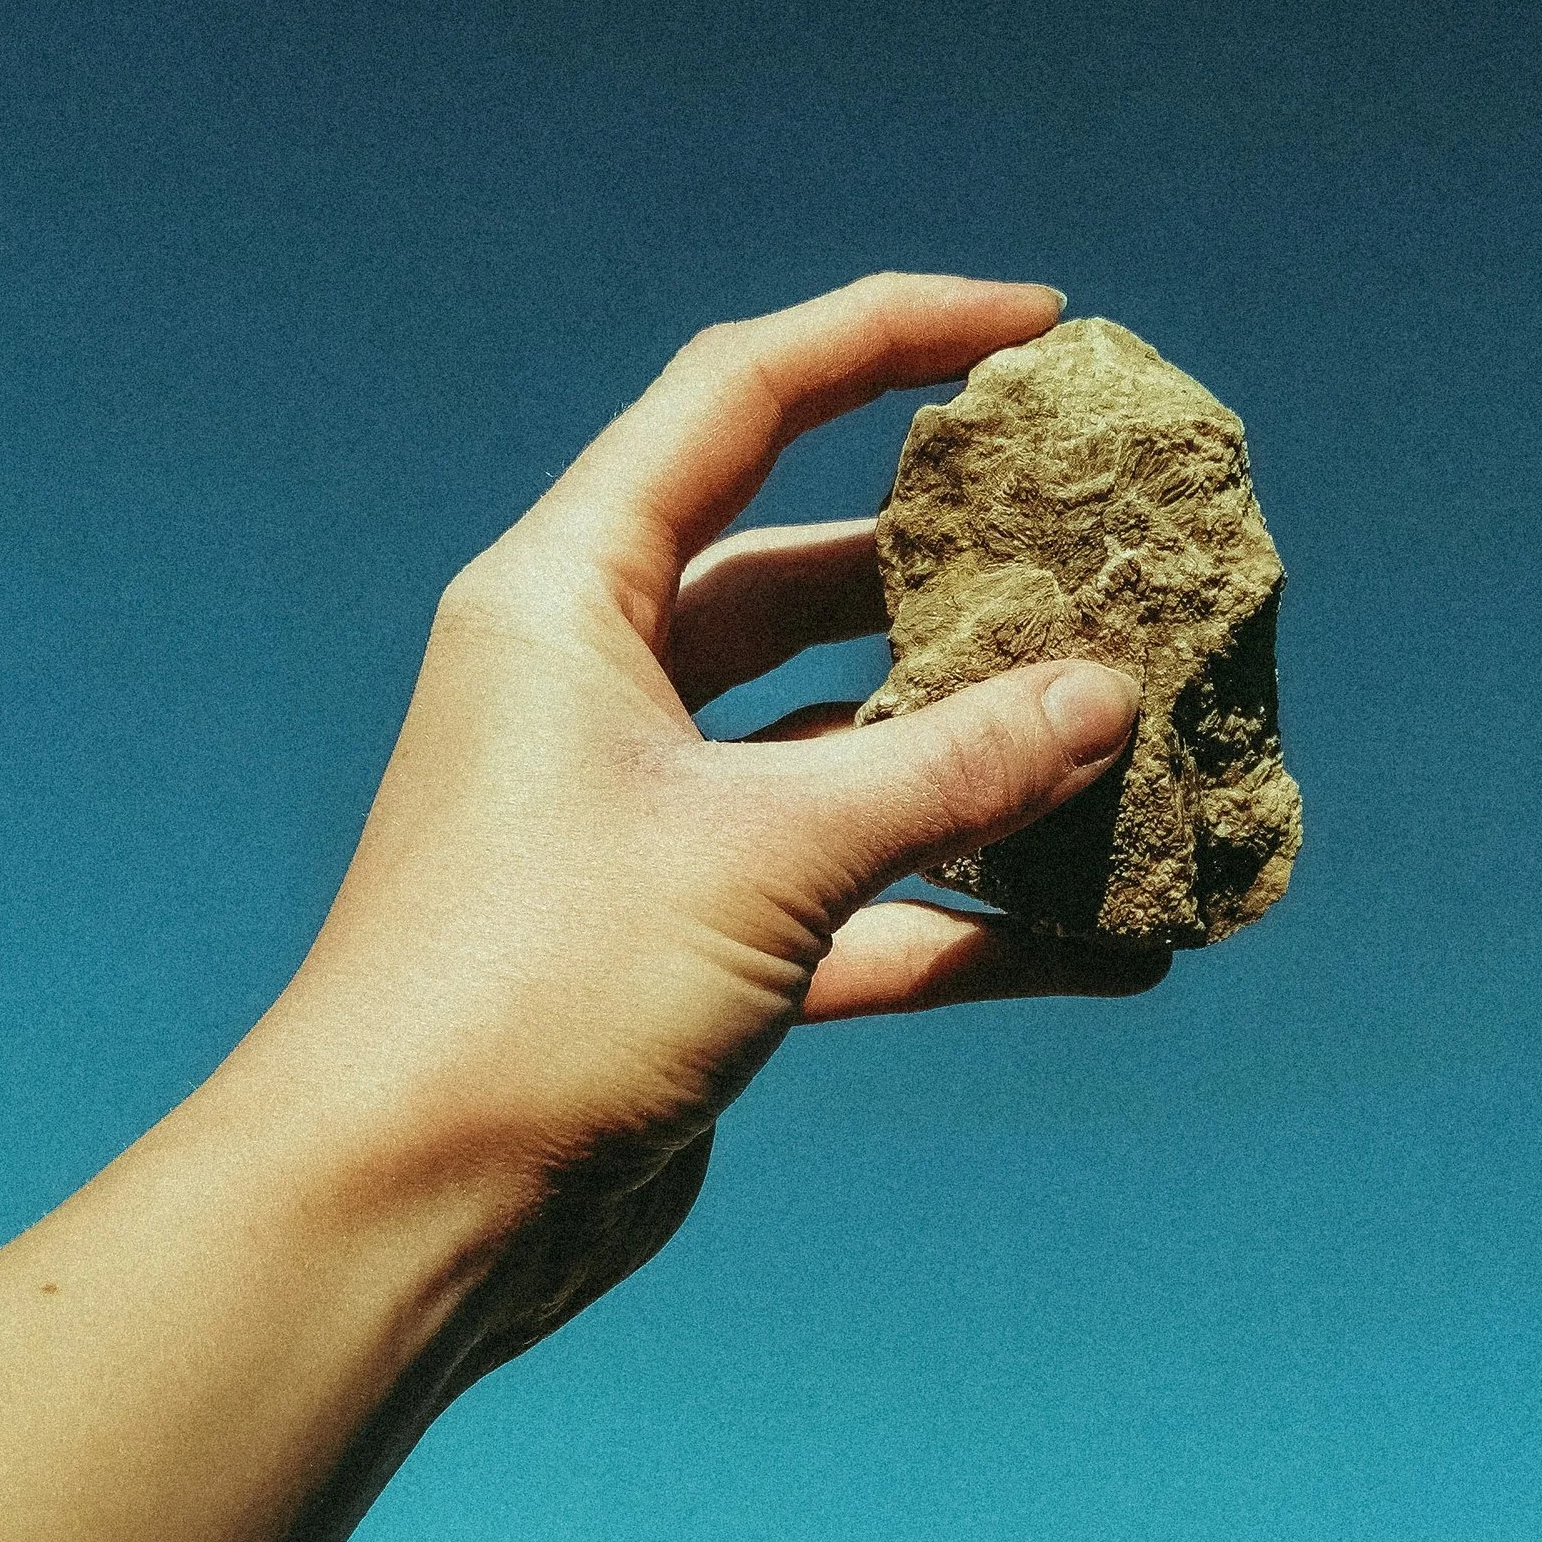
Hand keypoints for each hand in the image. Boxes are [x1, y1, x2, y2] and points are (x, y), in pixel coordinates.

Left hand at [242, 274, 1161, 1369]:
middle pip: (806, 576)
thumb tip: (1107, 696)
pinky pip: (856, 903)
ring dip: (977, 757)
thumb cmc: (537, 988)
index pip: (743, 397)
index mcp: (569, 595)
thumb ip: (947, 767)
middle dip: (960, 574)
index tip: (1037, 330)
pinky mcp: (690, 948)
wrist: (407, 1212)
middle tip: (1112, 559)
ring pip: (842, 746)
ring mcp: (647, 822)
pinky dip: (964, 918)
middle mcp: (598, 688)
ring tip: (1134, 742)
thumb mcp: (766, 853)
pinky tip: (1103, 943)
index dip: (890, 337)